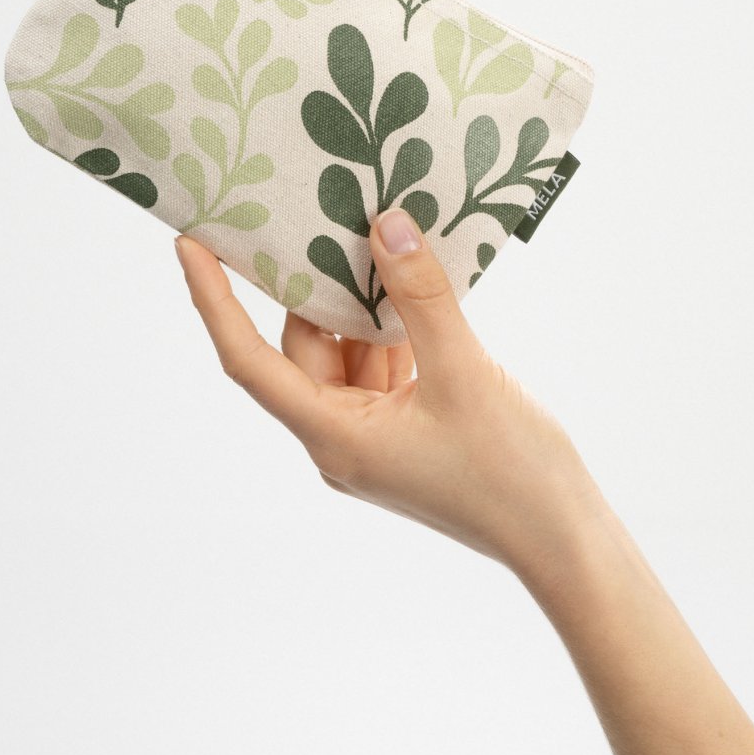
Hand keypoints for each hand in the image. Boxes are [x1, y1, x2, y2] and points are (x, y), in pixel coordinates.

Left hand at [175, 207, 604, 581]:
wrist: (563, 540)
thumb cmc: (511, 474)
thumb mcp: (464, 372)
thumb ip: (421, 297)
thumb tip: (385, 224)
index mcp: (333, 437)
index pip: (249, 361)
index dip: (214, 301)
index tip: (190, 245)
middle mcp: (341, 438)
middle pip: (304, 348)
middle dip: (314, 284)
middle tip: (320, 214)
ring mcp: (374, 437)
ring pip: (345, 353)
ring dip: (361, 303)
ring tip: (377, 238)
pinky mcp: (406, 430)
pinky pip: (380, 366)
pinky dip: (393, 327)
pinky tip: (415, 284)